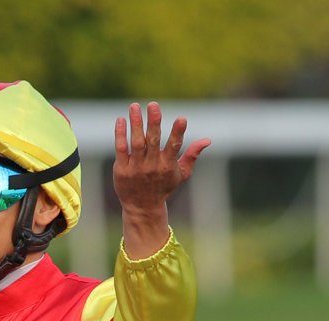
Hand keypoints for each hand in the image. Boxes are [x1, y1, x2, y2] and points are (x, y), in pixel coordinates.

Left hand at [111, 102, 210, 220]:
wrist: (142, 207)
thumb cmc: (164, 187)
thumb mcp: (181, 174)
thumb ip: (192, 155)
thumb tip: (207, 140)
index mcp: (168, 165)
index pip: (174, 146)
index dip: (178, 133)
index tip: (182, 118)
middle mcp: (152, 166)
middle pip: (153, 141)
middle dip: (154, 122)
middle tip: (153, 105)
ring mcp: (136, 168)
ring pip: (136, 143)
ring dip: (136, 124)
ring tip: (134, 106)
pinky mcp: (122, 170)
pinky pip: (121, 149)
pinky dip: (120, 135)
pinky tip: (121, 120)